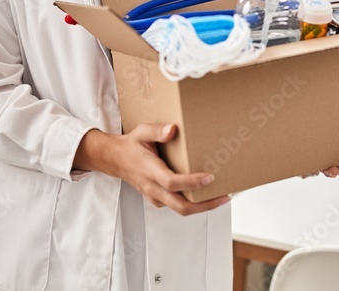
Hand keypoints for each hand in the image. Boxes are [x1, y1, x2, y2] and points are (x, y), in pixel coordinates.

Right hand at [74, 123, 229, 215]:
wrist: (114, 160)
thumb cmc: (131, 145)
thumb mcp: (142, 132)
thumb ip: (158, 131)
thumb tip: (173, 130)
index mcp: (150, 170)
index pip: (172, 182)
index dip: (192, 182)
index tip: (210, 177)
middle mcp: (152, 187)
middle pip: (180, 206)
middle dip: (205, 204)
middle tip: (224, 196)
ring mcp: (155, 196)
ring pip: (180, 209)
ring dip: (202, 206)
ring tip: (221, 197)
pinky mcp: (157, 199)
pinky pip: (176, 205)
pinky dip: (193, 203)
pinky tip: (205, 194)